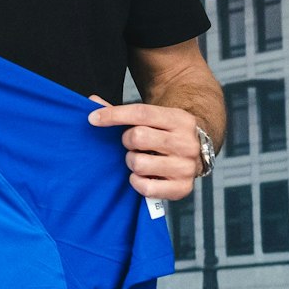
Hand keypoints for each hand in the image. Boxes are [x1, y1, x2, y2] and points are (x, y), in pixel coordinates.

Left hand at [87, 96, 205, 201]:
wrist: (195, 153)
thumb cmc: (164, 134)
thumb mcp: (152, 119)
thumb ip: (122, 112)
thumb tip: (93, 100)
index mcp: (180, 119)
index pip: (141, 113)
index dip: (113, 115)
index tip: (93, 119)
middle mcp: (187, 143)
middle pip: (138, 137)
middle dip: (126, 141)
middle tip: (131, 144)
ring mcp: (186, 167)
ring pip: (139, 163)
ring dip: (131, 162)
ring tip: (140, 159)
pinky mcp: (183, 188)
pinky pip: (146, 188)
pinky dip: (137, 182)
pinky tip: (142, 176)